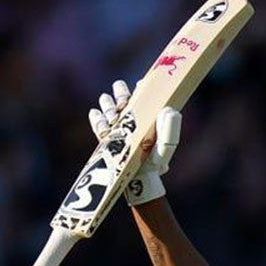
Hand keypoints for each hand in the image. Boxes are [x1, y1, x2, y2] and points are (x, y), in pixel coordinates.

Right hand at [88, 80, 181, 205]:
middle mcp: (133, 124)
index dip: (142, 89)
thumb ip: (169, 131)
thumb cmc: (154, 165)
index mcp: (147, 122)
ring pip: (111, 111)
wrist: (138, 183)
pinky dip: (97, 119)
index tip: (141, 82)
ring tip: (107, 101)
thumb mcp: (164, 148)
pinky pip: (99, 127)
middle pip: (125, 102)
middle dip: (121, 94)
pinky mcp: (107, 141)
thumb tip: (169, 110)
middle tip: (120, 89)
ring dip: (108, 105)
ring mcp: (119, 132)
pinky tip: (95, 113)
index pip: (144, 101)